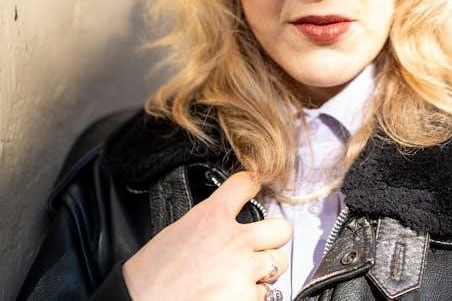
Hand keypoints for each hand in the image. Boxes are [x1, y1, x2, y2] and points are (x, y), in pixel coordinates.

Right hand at [122, 171, 291, 300]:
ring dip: (265, 270)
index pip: (246, 183)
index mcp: (212, 216)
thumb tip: (225, 225)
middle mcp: (235, 240)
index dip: (252, 183)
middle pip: (281, 229)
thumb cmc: (148, 276)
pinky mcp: (247, 298)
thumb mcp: (177, 232)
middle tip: (258, 247)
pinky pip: (264, 293)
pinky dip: (251, 296)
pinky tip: (231, 296)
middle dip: (272, 238)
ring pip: (279, 263)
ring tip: (242, 277)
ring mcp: (245, 270)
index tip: (255, 186)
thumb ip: (209, 224)